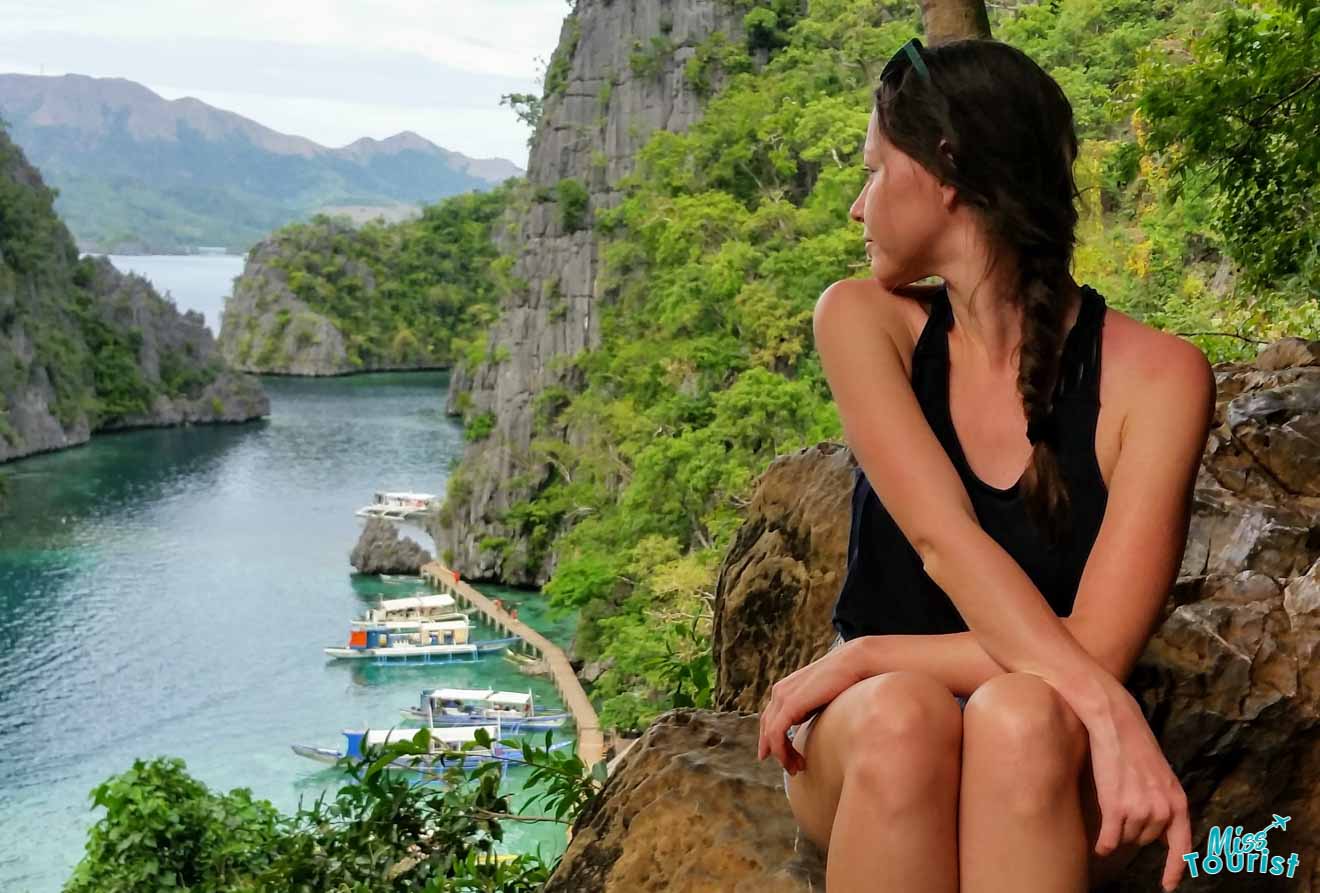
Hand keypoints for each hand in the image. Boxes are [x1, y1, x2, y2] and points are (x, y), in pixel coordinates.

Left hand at [757, 640, 865, 775]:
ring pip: (770, 733)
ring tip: (797, 769)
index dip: (773, 741)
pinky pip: (776, 733)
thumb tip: (810, 726)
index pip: (771, 720)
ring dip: (782, 755)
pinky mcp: (790, 703)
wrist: (854, 664)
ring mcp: (782, 696)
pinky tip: (795, 762)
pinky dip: (782, 751)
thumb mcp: (821, 700)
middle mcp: (779, 692)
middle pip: (767, 727)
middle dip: (777, 751)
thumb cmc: (844, 682)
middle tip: (793, 769)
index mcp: (785, 689)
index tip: (786, 759)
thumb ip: (810, 710)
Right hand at [1083, 677, 1192, 891]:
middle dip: (1134, 829)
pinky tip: (1100, 846)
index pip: (1181, 845)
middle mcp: (1162, 810)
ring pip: (1127, 838)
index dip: (1174, 868)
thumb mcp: (1162, 777)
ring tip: (1112, 800)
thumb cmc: (1135, 746)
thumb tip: (1163, 836)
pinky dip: (1105, 844)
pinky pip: (1111, 839)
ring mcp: (1139, 810)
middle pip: (1146, 840)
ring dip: (1118, 829)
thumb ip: (1165, 805)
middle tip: (1124, 802)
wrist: (1116, 724)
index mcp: (1178, 802)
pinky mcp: (1116, 807)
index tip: (1168, 885)